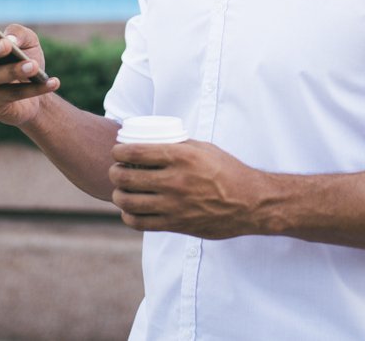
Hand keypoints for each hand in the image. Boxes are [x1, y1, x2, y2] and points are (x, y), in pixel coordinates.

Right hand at [0, 23, 58, 127]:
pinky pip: (13, 94)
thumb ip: (19, 33)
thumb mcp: (28, 40)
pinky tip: (53, 82)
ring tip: (34, 66)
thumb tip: (10, 39)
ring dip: (13, 71)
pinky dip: (36, 89)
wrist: (38, 87)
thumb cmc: (25, 57)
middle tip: (6, 46)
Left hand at [109, 141, 272, 239]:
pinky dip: (129, 215)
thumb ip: (178, 145)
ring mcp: (174, 205)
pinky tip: (130, 210)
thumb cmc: (228, 171)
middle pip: (126, 177)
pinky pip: (140, 222)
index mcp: (181, 157)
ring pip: (128, 201)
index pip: (136, 152)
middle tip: (116, 170)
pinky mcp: (176, 225)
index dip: (119, 151)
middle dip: (115, 172)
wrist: (250, 203)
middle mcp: (175, 181)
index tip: (117, 151)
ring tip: (120, 190)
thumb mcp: (204, 149)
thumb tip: (154, 140)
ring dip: (118, 195)